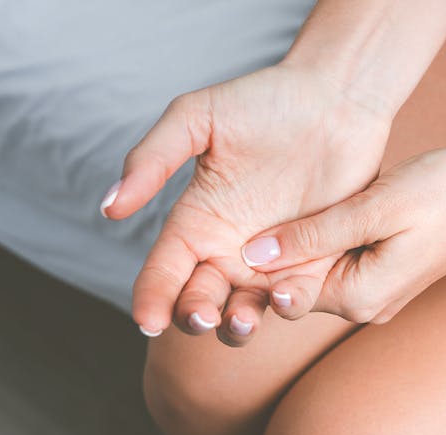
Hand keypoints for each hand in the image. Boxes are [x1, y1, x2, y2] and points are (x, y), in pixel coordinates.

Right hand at [100, 64, 391, 344]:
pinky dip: (289, 305)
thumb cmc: (265, 102)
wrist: (336, 100)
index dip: (151, 296)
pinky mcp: (315, 261)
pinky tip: (284, 297)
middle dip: (195, 316)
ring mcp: (272, 260)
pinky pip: (298, 296)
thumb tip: (109, 209)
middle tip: (200, 316)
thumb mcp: (198, 118)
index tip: (145, 319)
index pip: (164, 269)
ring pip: (246, 308)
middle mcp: (230, 248)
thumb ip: (153, 158)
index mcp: (197, 221)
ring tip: (239, 320)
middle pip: (201, 299)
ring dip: (238, 324)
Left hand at [243, 148, 445, 323]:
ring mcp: (377, 292)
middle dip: (274, 255)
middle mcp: (365, 305)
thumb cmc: (445, 193)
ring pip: (317, 271)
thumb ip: (312, 236)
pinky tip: (312, 214)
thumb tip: (253, 257)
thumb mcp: (372, 208)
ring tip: (274, 210)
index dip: (254, 264)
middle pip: (299, 284)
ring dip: (297, 245)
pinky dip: (322, 241)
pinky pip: (338, 262)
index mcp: (359, 296)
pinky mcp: (385, 274)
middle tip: (243, 216)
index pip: (285, 290)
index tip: (228, 232)